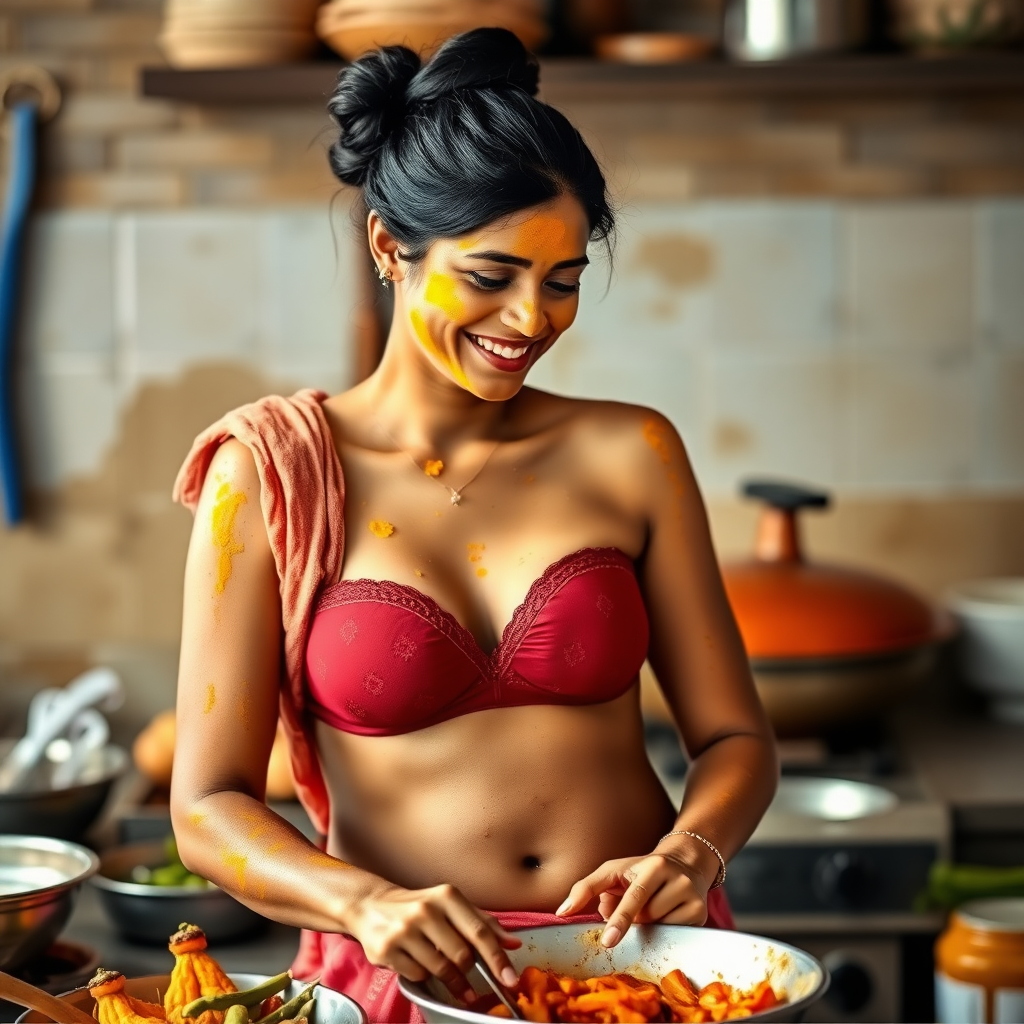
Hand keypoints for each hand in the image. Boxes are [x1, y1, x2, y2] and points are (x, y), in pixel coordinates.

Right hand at [345, 882, 521, 1004]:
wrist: (370, 904)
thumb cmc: (419, 907)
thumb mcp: (451, 905)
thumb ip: (482, 922)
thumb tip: (513, 942)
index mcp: (447, 896)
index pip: (479, 931)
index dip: (497, 958)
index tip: (510, 979)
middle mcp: (425, 910)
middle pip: (462, 956)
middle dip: (469, 972)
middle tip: (469, 979)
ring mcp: (404, 930)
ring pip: (440, 969)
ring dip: (449, 980)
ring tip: (450, 979)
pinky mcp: (387, 949)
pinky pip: (418, 975)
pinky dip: (423, 975)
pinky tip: (418, 963)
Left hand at [556, 851, 711, 947]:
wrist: (686, 863)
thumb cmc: (640, 871)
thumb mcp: (613, 871)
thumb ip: (586, 888)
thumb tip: (563, 912)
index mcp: (653, 865)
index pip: (633, 897)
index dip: (619, 919)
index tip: (608, 941)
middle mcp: (676, 879)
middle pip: (645, 918)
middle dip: (631, 920)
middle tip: (630, 909)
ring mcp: (691, 896)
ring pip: (658, 927)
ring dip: (646, 924)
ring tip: (651, 905)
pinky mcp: (701, 913)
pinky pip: (673, 934)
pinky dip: (663, 929)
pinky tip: (665, 912)